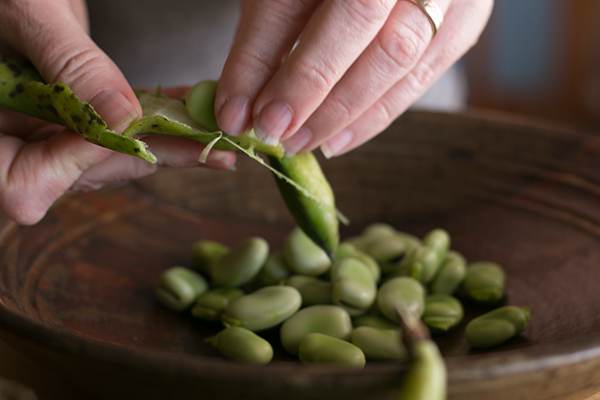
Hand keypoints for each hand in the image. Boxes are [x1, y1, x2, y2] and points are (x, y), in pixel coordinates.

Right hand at [0, 0, 235, 224]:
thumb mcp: (28, 10)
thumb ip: (70, 63)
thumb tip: (125, 118)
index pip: (23, 186)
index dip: (76, 166)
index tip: (125, 131)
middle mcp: (8, 141)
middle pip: (78, 174)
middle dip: (149, 158)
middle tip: (213, 149)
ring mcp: (35, 130)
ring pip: (103, 155)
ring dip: (162, 142)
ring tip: (212, 133)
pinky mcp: (63, 116)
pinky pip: (110, 129)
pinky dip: (149, 120)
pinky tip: (185, 107)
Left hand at [216, 0, 492, 156]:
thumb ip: (265, 41)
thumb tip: (238, 112)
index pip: (290, 0)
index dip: (260, 59)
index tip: (235, 115)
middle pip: (357, 18)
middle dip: (308, 87)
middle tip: (273, 134)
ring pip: (399, 53)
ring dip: (343, 110)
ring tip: (301, 143)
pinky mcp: (467, 17)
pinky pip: (424, 73)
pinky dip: (378, 114)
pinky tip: (341, 138)